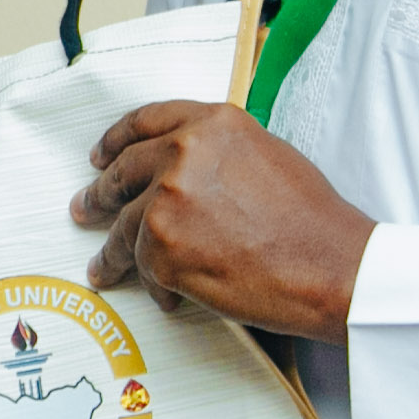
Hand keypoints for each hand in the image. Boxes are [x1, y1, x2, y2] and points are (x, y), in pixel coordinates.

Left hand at [72, 101, 376, 342]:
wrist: (330, 267)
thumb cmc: (311, 220)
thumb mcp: (266, 156)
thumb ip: (218, 153)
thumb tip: (186, 172)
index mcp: (212, 123)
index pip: (148, 120)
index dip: (117, 138)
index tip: (101, 155)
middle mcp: (183, 152)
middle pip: (123, 171)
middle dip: (101, 193)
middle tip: (88, 208)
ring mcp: (167, 200)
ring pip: (124, 227)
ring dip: (113, 252)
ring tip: (104, 269)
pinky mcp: (162, 248)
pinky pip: (144, 268)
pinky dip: (152, 285)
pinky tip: (166, 298)